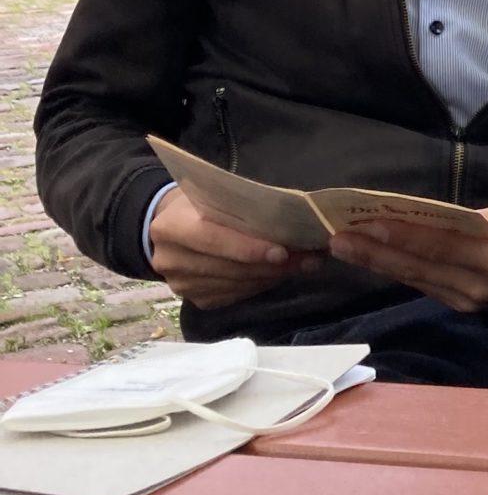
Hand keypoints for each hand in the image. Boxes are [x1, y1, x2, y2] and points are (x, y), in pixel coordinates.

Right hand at [148, 186, 325, 310]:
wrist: (170, 225)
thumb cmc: (199, 203)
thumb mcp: (213, 194)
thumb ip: (242, 207)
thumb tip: (293, 219)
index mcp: (171, 227)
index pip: (213, 240)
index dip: (248, 248)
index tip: (282, 251)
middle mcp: (171, 260)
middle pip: (230, 267)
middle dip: (273, 264)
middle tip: (310, 258)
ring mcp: (182, 285)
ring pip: (237, 284)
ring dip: (274, 276)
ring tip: (305, 264)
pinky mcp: (197, 300)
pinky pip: (237, 295)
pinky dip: (262, 284)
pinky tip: (280, 273)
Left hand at [329, 201, 487, 312]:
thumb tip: (457, 220)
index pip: (441, 248)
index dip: (402, 237)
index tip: (367, 224)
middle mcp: (478, 289)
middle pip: (419, 269)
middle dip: (375, 254)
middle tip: (336, 239)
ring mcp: (469, 301)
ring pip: (416, 280)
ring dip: (379, 263)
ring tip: (346, 246)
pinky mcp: (464, 303)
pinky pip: (425, 285)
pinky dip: (398, 270)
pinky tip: (376, 257)